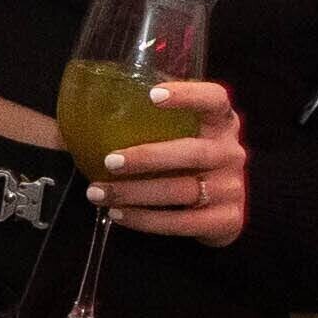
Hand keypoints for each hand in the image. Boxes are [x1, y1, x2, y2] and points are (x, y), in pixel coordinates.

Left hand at [88, 78, 246, 246]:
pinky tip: (118, 214)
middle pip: (193, 152)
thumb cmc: (190, 164)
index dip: (188, 95)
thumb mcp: (184, 137)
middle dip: (147, 157)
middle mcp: (231, 152)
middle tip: (109, 161)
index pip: (215, 99)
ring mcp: (231, 188)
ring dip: (135, 193)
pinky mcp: (226, 220)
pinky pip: (180, 223)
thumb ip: (153, 125)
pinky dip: (145, 220)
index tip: (152, 95)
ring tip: (99, 193)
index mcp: (222, 122)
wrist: (224, 210)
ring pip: (181, 190)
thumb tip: (85, 121)